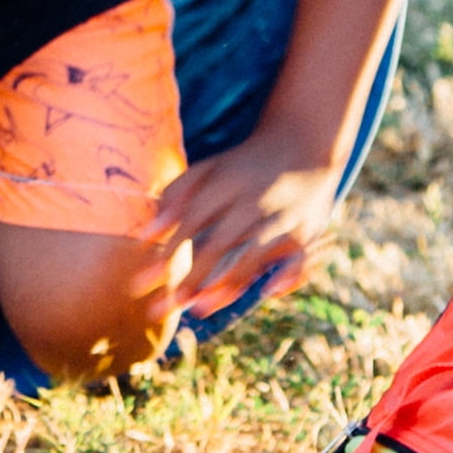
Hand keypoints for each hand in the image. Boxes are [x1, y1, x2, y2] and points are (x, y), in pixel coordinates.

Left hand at [134, 125, 341, 322]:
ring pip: (254, 256)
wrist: (304, 143)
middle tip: (169, 305)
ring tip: (200, 309)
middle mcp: (256, 200)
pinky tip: (267, 292)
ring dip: (228, 285)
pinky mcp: (307, 232)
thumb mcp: (210, 167)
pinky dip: (288, 276)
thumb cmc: (245, 163)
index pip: (195, 216)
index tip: (148, 275)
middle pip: (221, 242)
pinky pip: (301, 259)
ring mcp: (284, 218)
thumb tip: (145, 234)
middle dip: (194, 276)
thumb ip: (176, 194)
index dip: (172, 246)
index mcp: (230, 181)